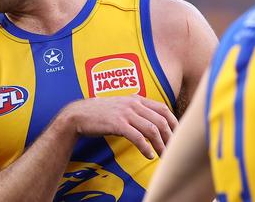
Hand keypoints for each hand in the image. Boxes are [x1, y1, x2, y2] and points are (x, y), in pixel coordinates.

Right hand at [60, 95, 177, 158]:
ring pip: (152, 130)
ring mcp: (125, 113)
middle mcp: (132, 104)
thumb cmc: (99, 113)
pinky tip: (148, 155)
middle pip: (161, 120)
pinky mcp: (117, 124)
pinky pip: (137, 137)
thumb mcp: (120, 106)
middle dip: (170, 137)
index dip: (174, 123)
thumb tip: (152, 124)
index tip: (177, 136)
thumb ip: (135, 111)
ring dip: (160, 145)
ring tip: (163, 155)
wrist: (77, 115)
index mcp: (135, 99)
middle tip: (173, 149)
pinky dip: (146, 148)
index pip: (163, 109)